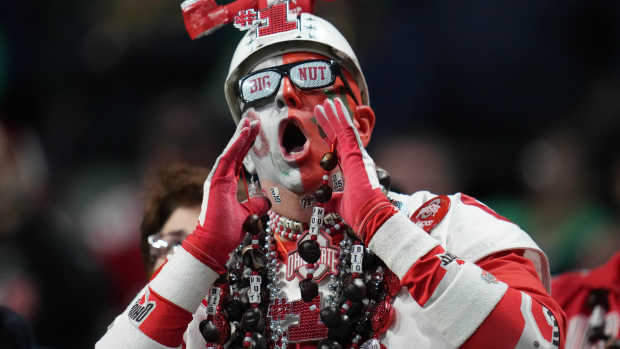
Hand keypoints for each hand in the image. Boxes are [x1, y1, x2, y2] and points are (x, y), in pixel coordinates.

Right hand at [182, 117, 269, 272]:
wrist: (214, 245)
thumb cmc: (227, 233)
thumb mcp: (248, 215)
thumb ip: (256, 204)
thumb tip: (265, 198)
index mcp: (226, 184)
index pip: (238, 159)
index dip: (246, 144)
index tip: (254, 130)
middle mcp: (220, 178)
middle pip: (234, 151)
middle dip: (244, 134)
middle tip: (252, 117)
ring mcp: (216, 179)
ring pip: (231, 151)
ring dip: (240, 136)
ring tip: (249, 120)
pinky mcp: (216, 181)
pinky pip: (228, 159)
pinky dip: (236, 145)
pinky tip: (243, 133)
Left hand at [314, 98, 396, 244]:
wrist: (371, 216)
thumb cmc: (359, 213)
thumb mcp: (338, 204)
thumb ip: (331, 199)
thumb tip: (322, 199)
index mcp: (353, 168)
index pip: (339, 147)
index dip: (330, 135)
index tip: (322, 125)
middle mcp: (357, 158)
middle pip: (340, 135)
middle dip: (330, 121)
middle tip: (321, 108)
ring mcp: (357, 155)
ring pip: (344, 129)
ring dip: (334, 115)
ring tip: (325, 103)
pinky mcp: (357, 154)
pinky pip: (347, 131)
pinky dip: (341, 117)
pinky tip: (335, 106)